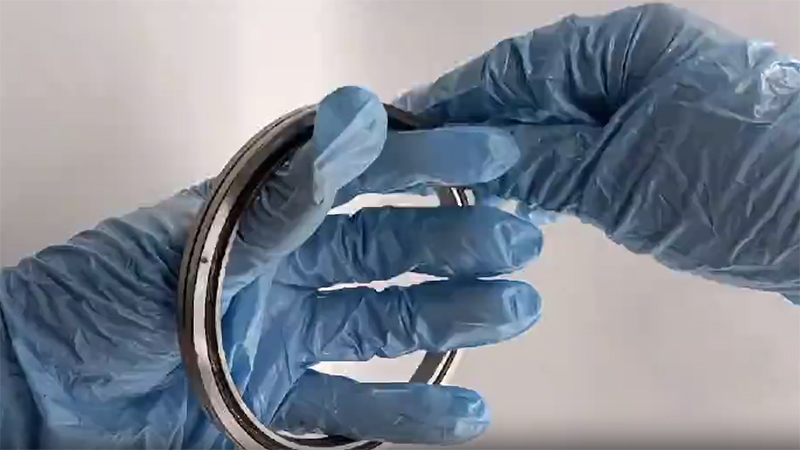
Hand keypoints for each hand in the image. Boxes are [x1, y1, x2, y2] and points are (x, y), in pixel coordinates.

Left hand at [0, 87, 542, 447]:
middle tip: (518, 242)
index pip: (362, 177)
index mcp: (265, 216)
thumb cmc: (102, 301)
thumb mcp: (201, 241)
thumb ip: (287, 199)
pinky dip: (412, 413)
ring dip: (452, 320)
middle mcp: (287, 270)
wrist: (45, 392)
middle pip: (388, 254)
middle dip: (456, 245)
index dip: (427, 164)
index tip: (490, 158)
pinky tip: (465, 410)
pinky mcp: (279, 401)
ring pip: (386, 326)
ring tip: (513, 311)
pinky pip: (357, 406)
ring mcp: (288, 336)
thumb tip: (355, 121)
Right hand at [392, 3, 799, 301]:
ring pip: (562, 124)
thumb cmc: (741, 188)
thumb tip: (468, 155)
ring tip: (465, 189)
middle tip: (427, 167)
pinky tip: (526, 199)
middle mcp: (638, 62)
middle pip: (536, 92)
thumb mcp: (619, 177)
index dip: (458, 96)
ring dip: (517, 158)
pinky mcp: (667, 143)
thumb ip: (538, 163)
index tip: (409, 122)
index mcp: (626, 44)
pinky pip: (591, 148)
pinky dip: (556, 174)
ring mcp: (654, 101)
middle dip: (481, 131)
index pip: (517, 65)